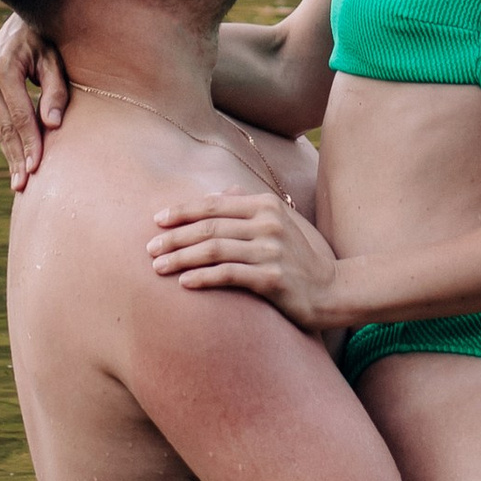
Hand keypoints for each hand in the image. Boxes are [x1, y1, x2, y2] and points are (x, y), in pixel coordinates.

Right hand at [0, 16, 69, 190]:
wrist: (23, 15)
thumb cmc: (47, 35)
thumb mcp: (55, 57)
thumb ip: (56, 89)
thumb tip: (53, 125)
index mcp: (3, 67)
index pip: (19, 115)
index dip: (29, 143)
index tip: (38, 168)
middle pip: (4, 126)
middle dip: (16, 156)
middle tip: (24, 186)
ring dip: (9, 154)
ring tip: (19, 182)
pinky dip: (7, 141)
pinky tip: (16, 161)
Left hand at [147, 186, 339, 327]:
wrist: (332, 290)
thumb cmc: (299, 258)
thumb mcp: (279, 223)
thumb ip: (250, 205)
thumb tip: (223, 190)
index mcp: (266, 205)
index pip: (214, 204)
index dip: (183, 212)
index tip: (157, 221)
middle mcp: (268, 223)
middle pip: (209, 227)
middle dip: (175, 237)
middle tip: (149, 249)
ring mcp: (271, 251)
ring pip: (214, 250)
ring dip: (181, 258)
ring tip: (157, 268)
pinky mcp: (272, 278)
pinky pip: (228, 275)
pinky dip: (203, 277)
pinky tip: (184, 283)